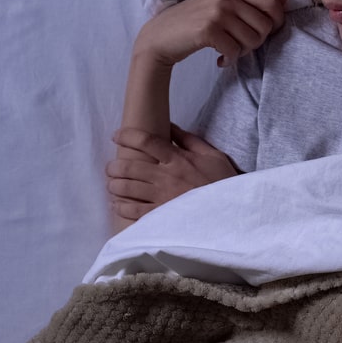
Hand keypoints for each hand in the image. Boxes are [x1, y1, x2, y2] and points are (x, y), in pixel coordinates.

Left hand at [106, 125, 239, 220]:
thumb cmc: (222, 182)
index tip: (116, 135)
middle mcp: (166, 177)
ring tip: (112, 184)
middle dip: (114, 165)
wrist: (230, 212)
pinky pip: (133, 211)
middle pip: (129, 166)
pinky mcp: (160, 216)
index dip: (127, 136)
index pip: (146, 141)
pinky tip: (117, 203)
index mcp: (177, 159)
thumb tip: (170, 126)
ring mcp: (162, 198)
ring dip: (114, 185)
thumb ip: (189, 140)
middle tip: (111, 166)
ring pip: (127, 188)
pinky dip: (120, 206)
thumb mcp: (212, 155)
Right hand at [135, 0, 287, 66]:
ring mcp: (217, 11)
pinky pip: (235, 51)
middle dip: (258, 42)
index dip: (277, 22)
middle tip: (241, 46)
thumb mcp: (221, 3)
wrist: (160, 36)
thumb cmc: (193, 22)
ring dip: (243, 52)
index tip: (266, 33)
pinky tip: (220, 60)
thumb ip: (250, 1)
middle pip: (266, 25)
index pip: (272, 3)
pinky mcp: (208, 30)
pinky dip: (230, 60)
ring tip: (229, 52)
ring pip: (253, 40)